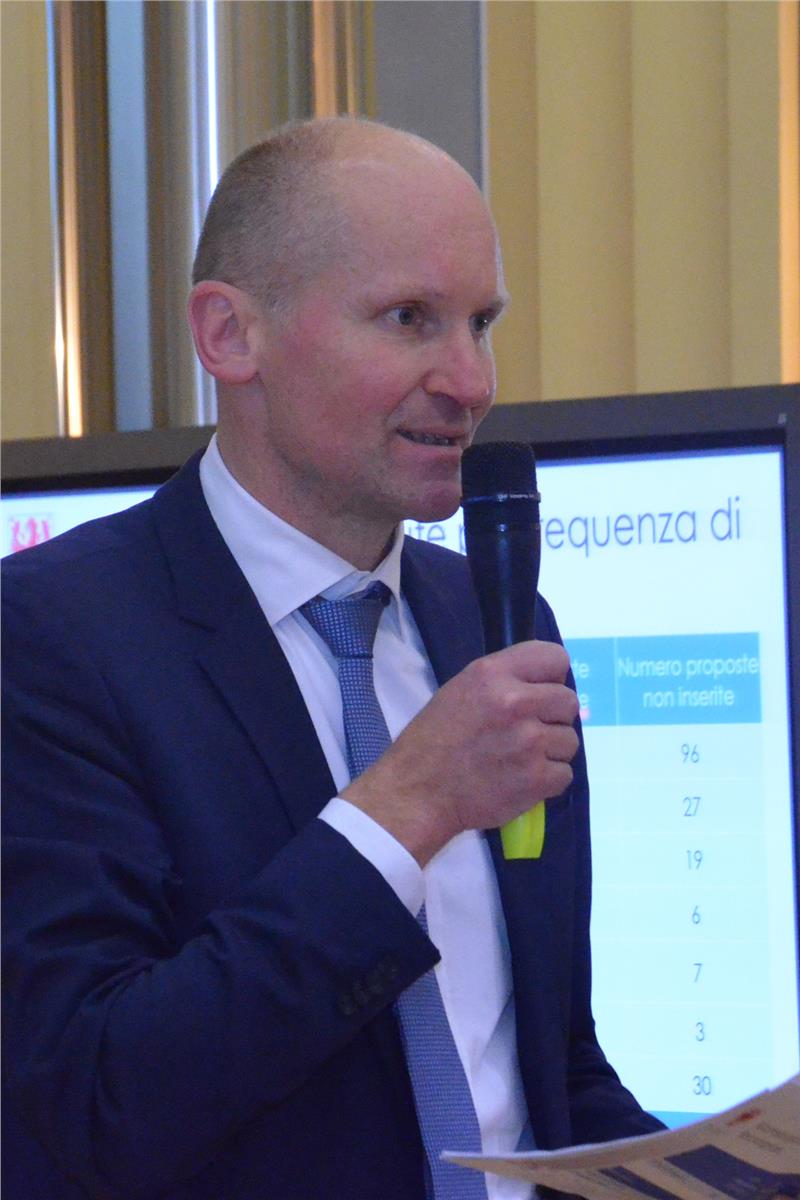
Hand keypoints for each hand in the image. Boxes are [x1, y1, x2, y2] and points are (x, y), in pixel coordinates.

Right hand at [342, 640, 579, 864]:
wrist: (418, 792)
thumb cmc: (434, 739)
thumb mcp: (460, 690)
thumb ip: (504, 680)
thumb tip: (545, 684)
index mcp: (493, 674)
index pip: (555, 658)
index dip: (551, 677)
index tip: (538, 693)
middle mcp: (516, 702)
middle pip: (568, 702)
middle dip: (552, 717)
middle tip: (527, 732)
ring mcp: (530, 742)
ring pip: (569, 740)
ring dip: (551, 751)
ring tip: (520, 759)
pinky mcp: (537, 779)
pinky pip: (564, 774)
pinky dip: (547, 780)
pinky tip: (522, 779)